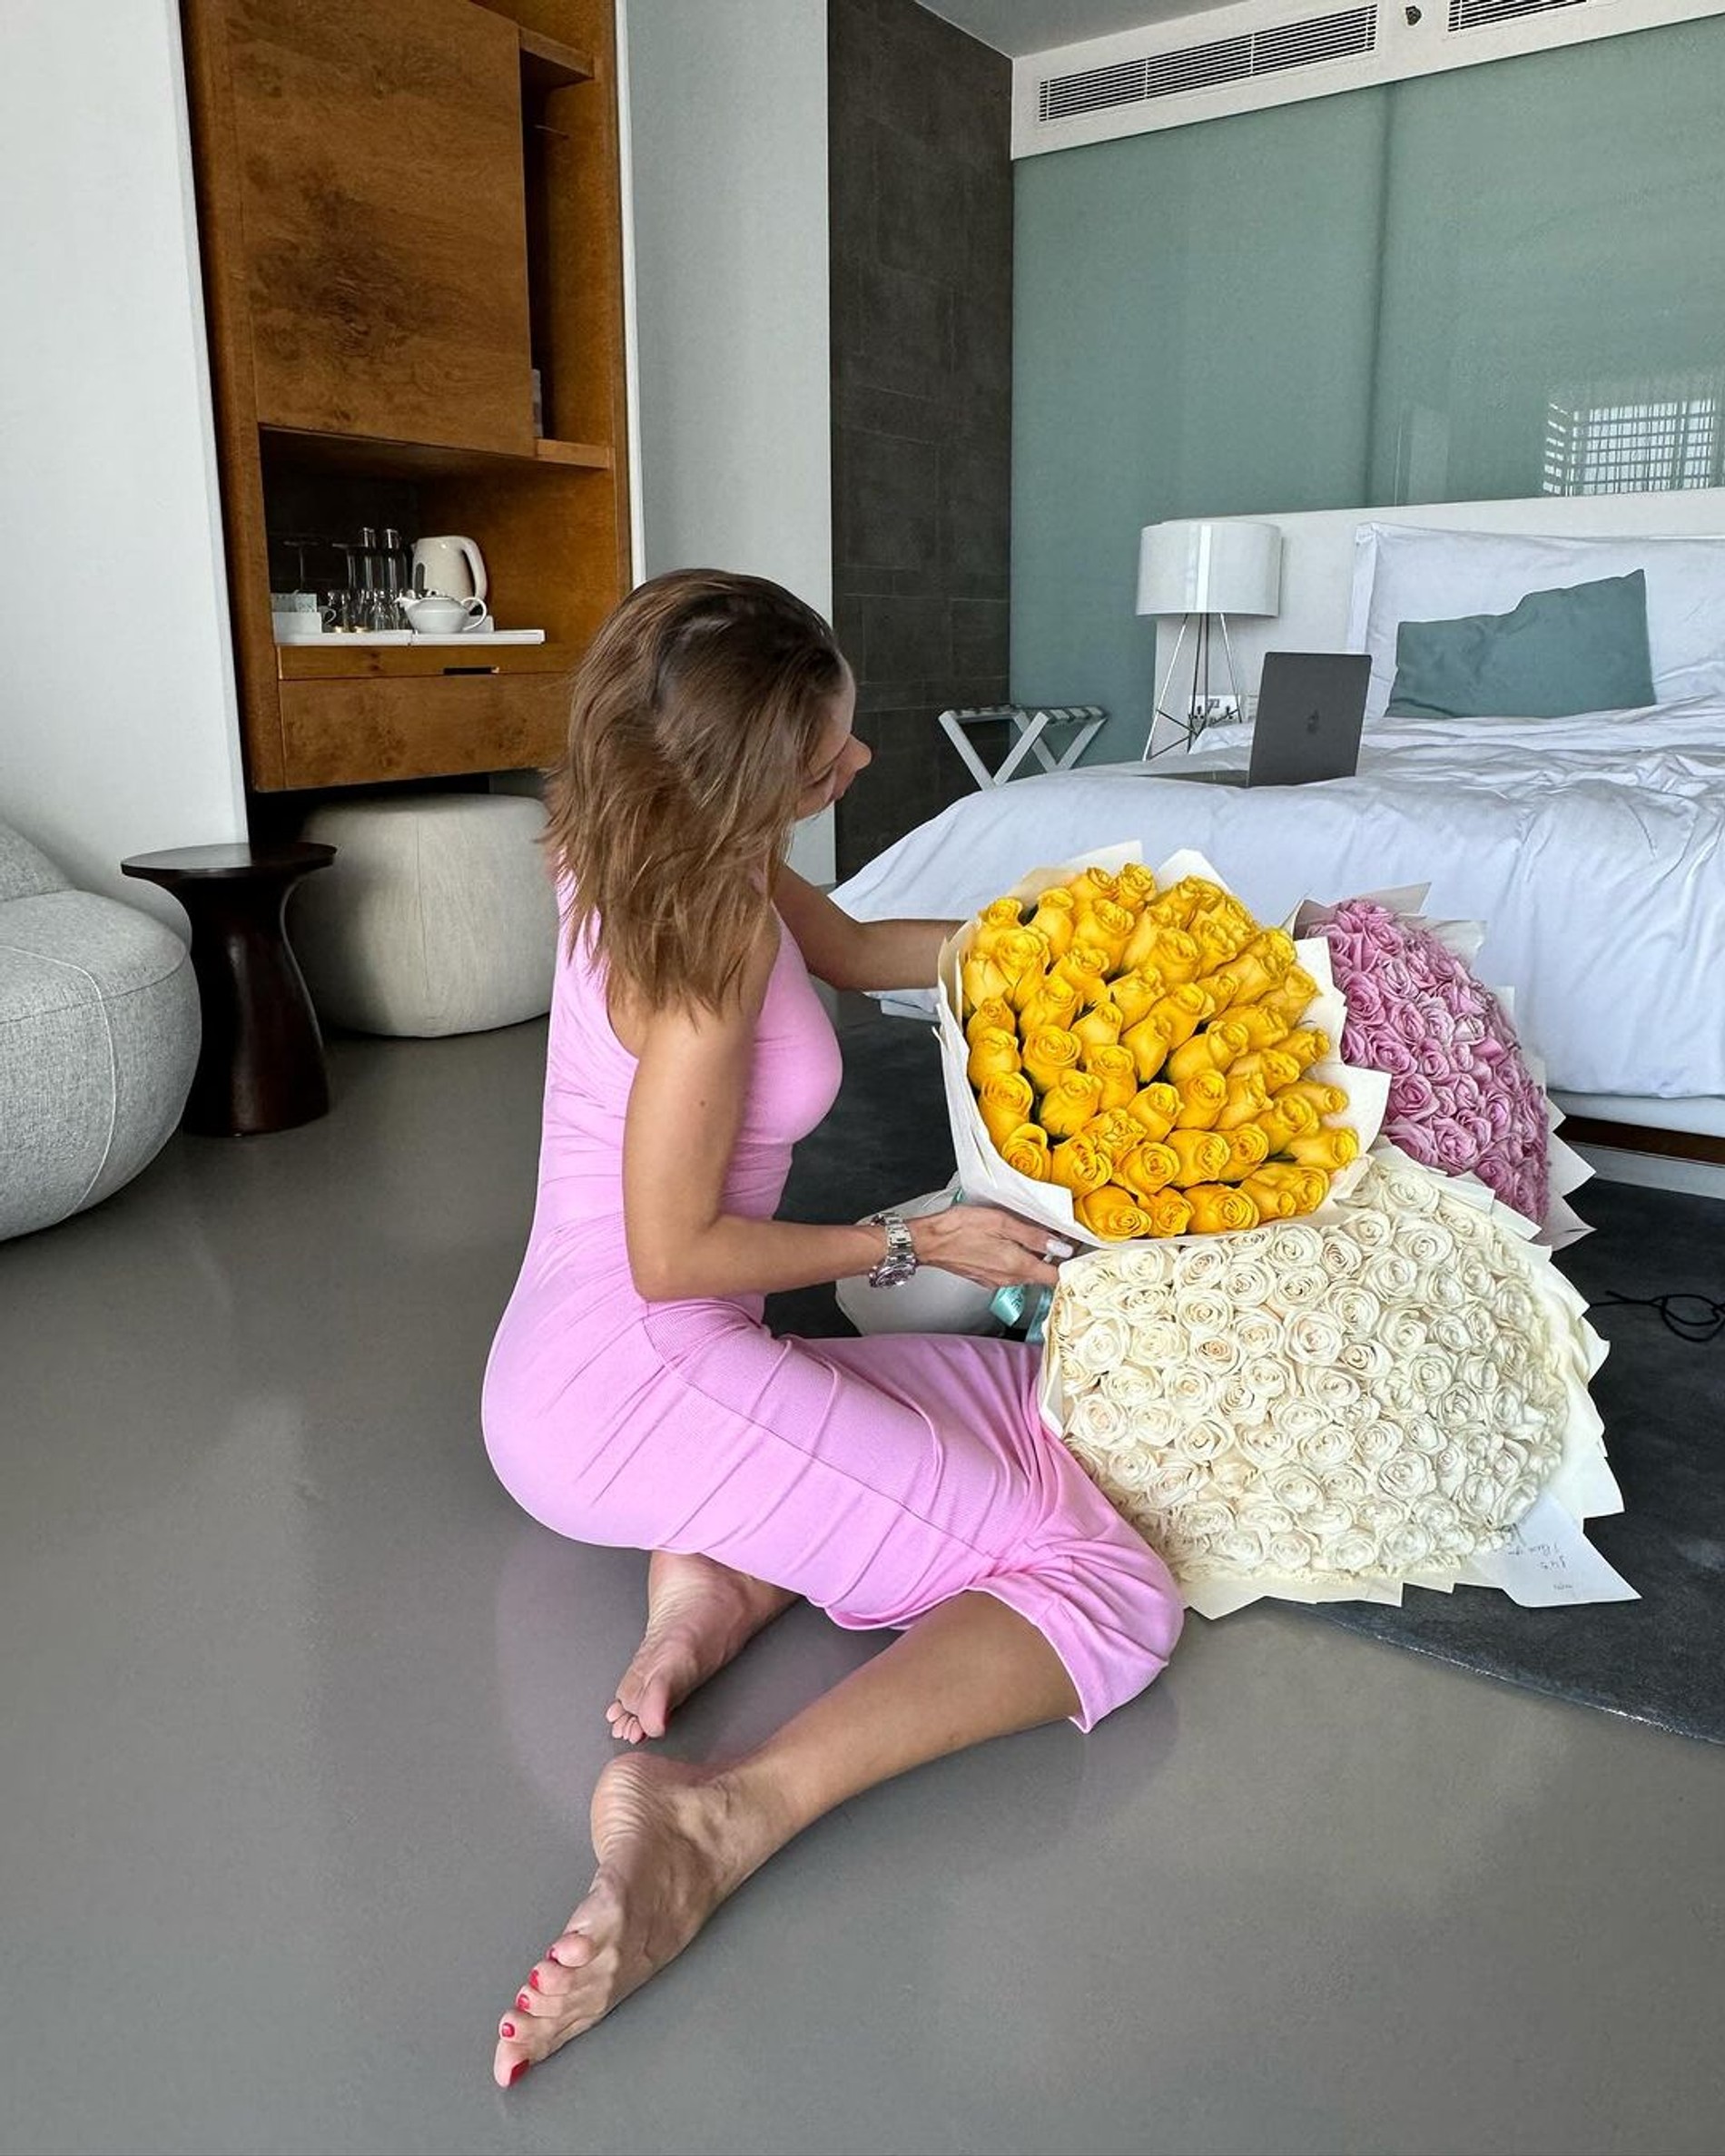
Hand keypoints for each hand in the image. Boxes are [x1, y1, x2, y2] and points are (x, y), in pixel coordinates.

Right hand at [908, 1204, 1073, 1289]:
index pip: (1056, 1278)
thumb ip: (1034, 1236)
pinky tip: (1012, 1244)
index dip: (1072, 1267)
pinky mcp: (987, 1278)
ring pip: (1027, 1272)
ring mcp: (997, 1281)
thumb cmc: (959, 1228)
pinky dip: (1018, 1260)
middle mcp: (1009, 1279)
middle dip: (1055, 1259)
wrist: (927, 1241)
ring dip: (1036, 1258)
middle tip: (1063, 1238)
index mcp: (1017, 1266)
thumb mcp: (1001, 1222)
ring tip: (1038, 1237)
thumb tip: (1062, 1248)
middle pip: (1043, 1275)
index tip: (1080, 1254)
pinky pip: (1011, 1272)